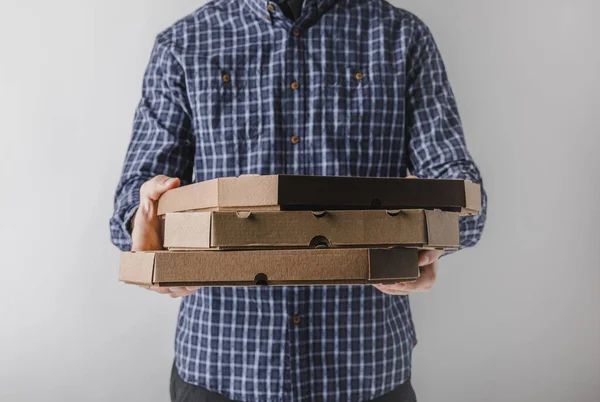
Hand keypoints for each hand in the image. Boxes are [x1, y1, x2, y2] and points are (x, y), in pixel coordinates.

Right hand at [132, 175, 199, 297]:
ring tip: (199, 284)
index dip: (155, 280)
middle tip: (192, 284)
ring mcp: (160, 265)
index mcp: (139, 247)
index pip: (142, 270)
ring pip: (170, 286)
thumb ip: (158, 185)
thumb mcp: (151, 190)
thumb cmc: (150, 202)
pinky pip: (178, 282)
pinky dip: (187, 286)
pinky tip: (200, 283)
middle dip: (174, 286)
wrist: (154, 210)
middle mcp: (148, 260)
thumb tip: (173, 182)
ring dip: (183, 288)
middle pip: (159, 283)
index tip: (170, 281)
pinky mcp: (172, 266)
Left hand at [374, 249, 443, 294]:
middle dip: (391, 288)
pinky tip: (376, 283)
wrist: (428, 251)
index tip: (396, 284)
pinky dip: (385, 287)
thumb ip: (429, 255)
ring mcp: (413, 287)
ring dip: (386, 288)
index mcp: (429, 278)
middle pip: (405, 290)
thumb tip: (421, 261)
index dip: (406, 286)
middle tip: (379, 283)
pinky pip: (395, 290)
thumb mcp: (432, 250)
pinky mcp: (406, 286)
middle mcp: (422, 286)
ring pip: (398, 291)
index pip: (417, 285)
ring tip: (375, 283)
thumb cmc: (429, 250)